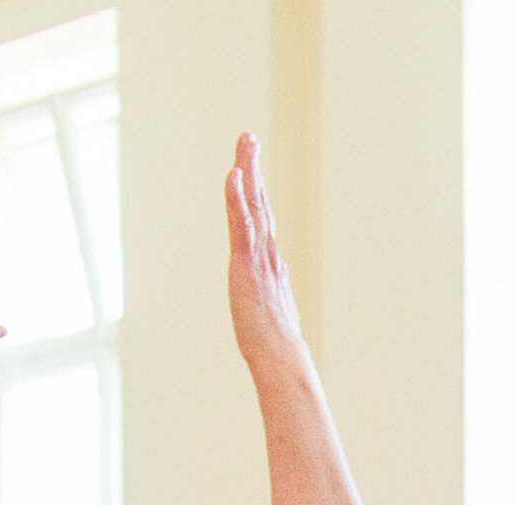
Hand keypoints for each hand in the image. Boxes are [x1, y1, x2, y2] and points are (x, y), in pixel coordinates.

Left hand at [223, 135, 310, 365]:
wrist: (281, 357)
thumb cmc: (275, 345)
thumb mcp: (269, 317)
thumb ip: (266, 307)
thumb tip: (267, 312)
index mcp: (272, 262)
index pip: (261, 218)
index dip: (256, 190)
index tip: (250, 166)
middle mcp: (269, 252)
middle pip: (260, 200)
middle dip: (253, 167)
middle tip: (249, 137)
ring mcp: (259, 256)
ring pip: (253, 203)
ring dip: (248, 169)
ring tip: (245, 141)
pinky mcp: (247, 264)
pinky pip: (241, 224)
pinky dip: (237, 197)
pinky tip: (234, 175)